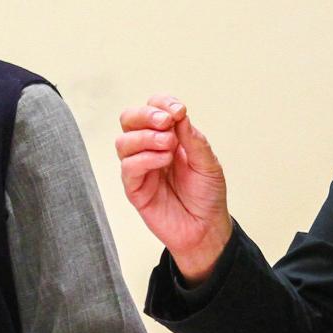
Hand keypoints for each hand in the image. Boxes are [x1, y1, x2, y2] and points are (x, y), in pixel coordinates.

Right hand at [116, 94, 231, 282]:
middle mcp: (149, 148)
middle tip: (166, 122)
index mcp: (168, 136)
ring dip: (146, 137)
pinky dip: (145, 158)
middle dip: (145, 115)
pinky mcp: (135, 189)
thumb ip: (192, 138)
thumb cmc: (207, 195)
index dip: (161, 103)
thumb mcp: (208, 162)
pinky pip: (128, 167)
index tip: (178, 111)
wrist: (206, 228)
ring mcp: (140, 168)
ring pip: (123, 141)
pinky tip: (164, 160)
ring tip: (170, 146)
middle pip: (129, 119)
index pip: (153, 108)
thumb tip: (178, 114)